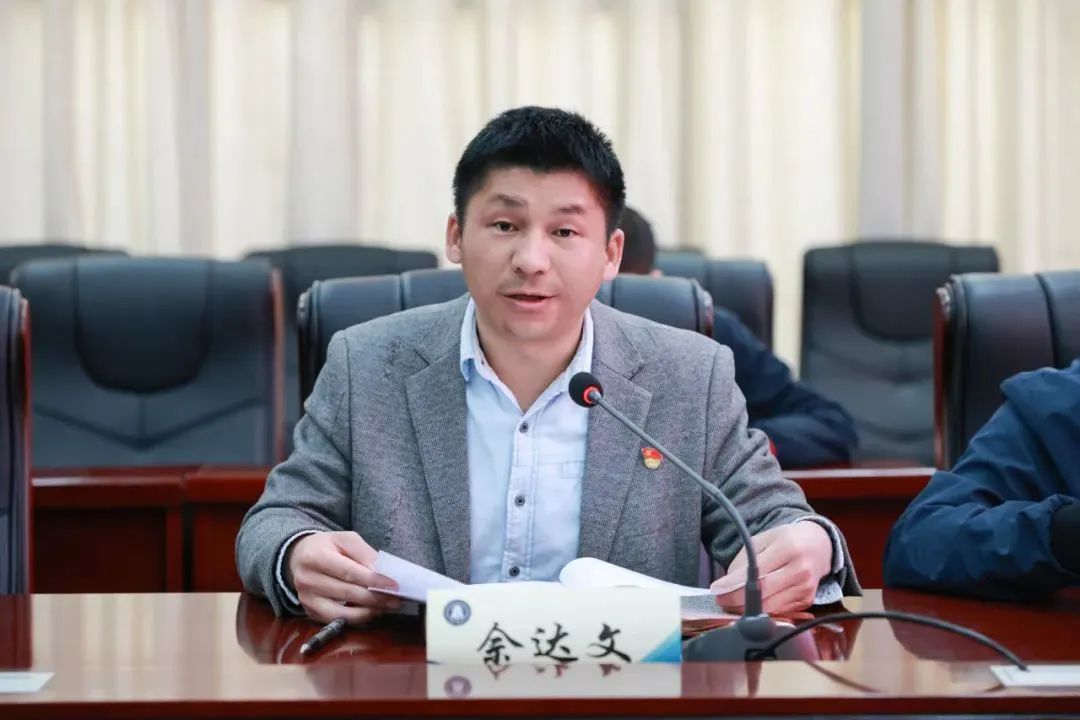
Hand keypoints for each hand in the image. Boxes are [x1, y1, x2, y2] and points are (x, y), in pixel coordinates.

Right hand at [285, 531, 400, 624]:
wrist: (299, 556)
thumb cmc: (326, 546)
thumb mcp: (345, 539)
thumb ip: (364, 553)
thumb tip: (381, 572)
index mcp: (315, 557)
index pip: (349, 572)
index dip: (373, 580)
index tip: (394, 585)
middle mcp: (307, 580)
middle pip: (347, 593)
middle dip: (375, 598)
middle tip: (396, 599)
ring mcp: (306, 599)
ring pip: (342, 613)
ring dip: (368, 612)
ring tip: (386, 606)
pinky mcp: (309, 612)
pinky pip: (337, 620)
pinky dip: (356, 618)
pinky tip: (371, 611)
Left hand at [710, 522, 832, 614]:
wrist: (819, 545)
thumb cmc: (786, 540)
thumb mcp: (763, 539)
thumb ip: (744, 559)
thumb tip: (727, 584)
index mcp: (788, 548)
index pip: (756, 573)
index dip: (733, 585)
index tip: (716, 590)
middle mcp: (800, 570)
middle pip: (763, 595)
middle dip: (736, 601)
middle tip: (720, 601)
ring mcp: (806, 588)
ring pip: (770, 608)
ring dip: (747, 610)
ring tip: (731, 603)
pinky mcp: (807, 601)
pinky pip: (779, 611)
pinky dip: (763, 610)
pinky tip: (752, 605)